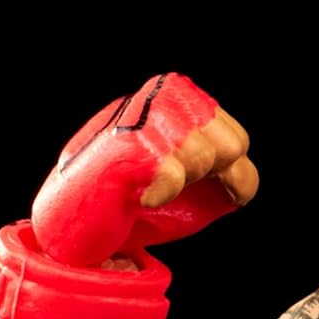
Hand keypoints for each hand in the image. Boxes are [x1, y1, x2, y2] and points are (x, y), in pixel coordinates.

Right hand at [31, 74, 258, 265]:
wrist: (76, 224)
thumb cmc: (136, 202)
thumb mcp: (198, 190)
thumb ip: (232, 177)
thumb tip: (242, 174)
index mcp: (181, 99)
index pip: (238, 139)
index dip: (229, 178)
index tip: (197, 190)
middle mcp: (163, 94)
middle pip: (232, 145)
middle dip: (209, 181)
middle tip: (169, 187)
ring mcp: (142, 112)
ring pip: (206, 156)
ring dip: (182, 187)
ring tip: (148, 186)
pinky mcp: (123, 138)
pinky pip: (172, 171)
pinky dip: (161, 195)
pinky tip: (139, 193)